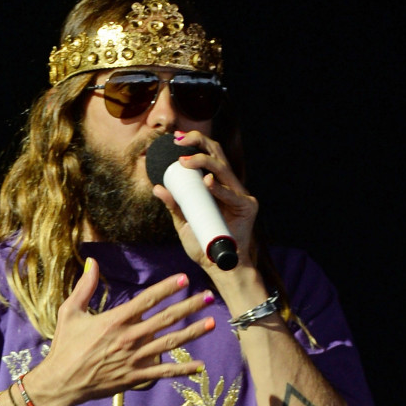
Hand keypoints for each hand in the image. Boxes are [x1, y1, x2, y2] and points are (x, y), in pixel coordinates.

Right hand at [26, 258, 215, 405]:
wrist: (61, 382)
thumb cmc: (65, 346)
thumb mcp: (70, 312)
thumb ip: (85, 287)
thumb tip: (92, 262)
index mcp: (115, 320)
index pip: (147, 300)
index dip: (167, 288)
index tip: (184, 278)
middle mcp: (129, 338)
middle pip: (166, 319)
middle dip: (190, 306)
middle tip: (209, 297)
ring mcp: (135, 359)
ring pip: (170, 343)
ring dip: (193, 333)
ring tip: (212, 323)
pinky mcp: (135, 377)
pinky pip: (163, 373)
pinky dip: (183, 370)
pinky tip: (200, 366)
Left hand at [153, 130, 259, 272]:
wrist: (219, 268)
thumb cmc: (203, 246)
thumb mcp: (184, 223)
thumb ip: (174, 206)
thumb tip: (157, 188)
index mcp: (216, 186)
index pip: (207, 157)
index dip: (194, 143)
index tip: (175, 138)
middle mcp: (229, 186)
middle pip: (217, 154)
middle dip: (198, 142)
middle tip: (178, 140)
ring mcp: (239, 194)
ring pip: (222, 168)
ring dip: (203, 161)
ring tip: (184, 161)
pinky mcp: (247, 206)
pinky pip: (231, 194)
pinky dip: (218, 188)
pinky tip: (207, 183)